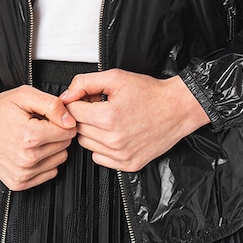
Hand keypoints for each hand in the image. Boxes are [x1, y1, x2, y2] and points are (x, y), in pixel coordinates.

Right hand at [0, 86, 76, 190]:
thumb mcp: (24, 96)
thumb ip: (51, 104)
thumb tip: (69, 119)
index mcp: (30, 136)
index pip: (68, 131)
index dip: (62, 121)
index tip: (50, 117)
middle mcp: (27, 158)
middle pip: (64, 146)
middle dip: (57, 134)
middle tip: (39, 126)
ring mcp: (23, 173)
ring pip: (59, 160)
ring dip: (52, 149)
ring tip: (34, 138)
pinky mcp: (19, 183)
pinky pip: (49, 173)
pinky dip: (44, 162)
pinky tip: (31, 151)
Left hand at [60, 69, 209, 171]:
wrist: (176, 109)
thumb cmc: (149, 93)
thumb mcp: (116, 78)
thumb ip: (85, 83)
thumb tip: (66, 95)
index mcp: (109, 117)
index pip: (72, 113)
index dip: (77, 102)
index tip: (85, 99)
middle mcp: (114, 139)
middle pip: (79, 129)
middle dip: (85, 116)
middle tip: (99, 107)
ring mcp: (121, 155)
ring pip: (87, 144)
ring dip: (92, 132)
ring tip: (109, 120)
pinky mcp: (128, 165)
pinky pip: (99, 158)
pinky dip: (102, 147)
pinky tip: (115, 134)